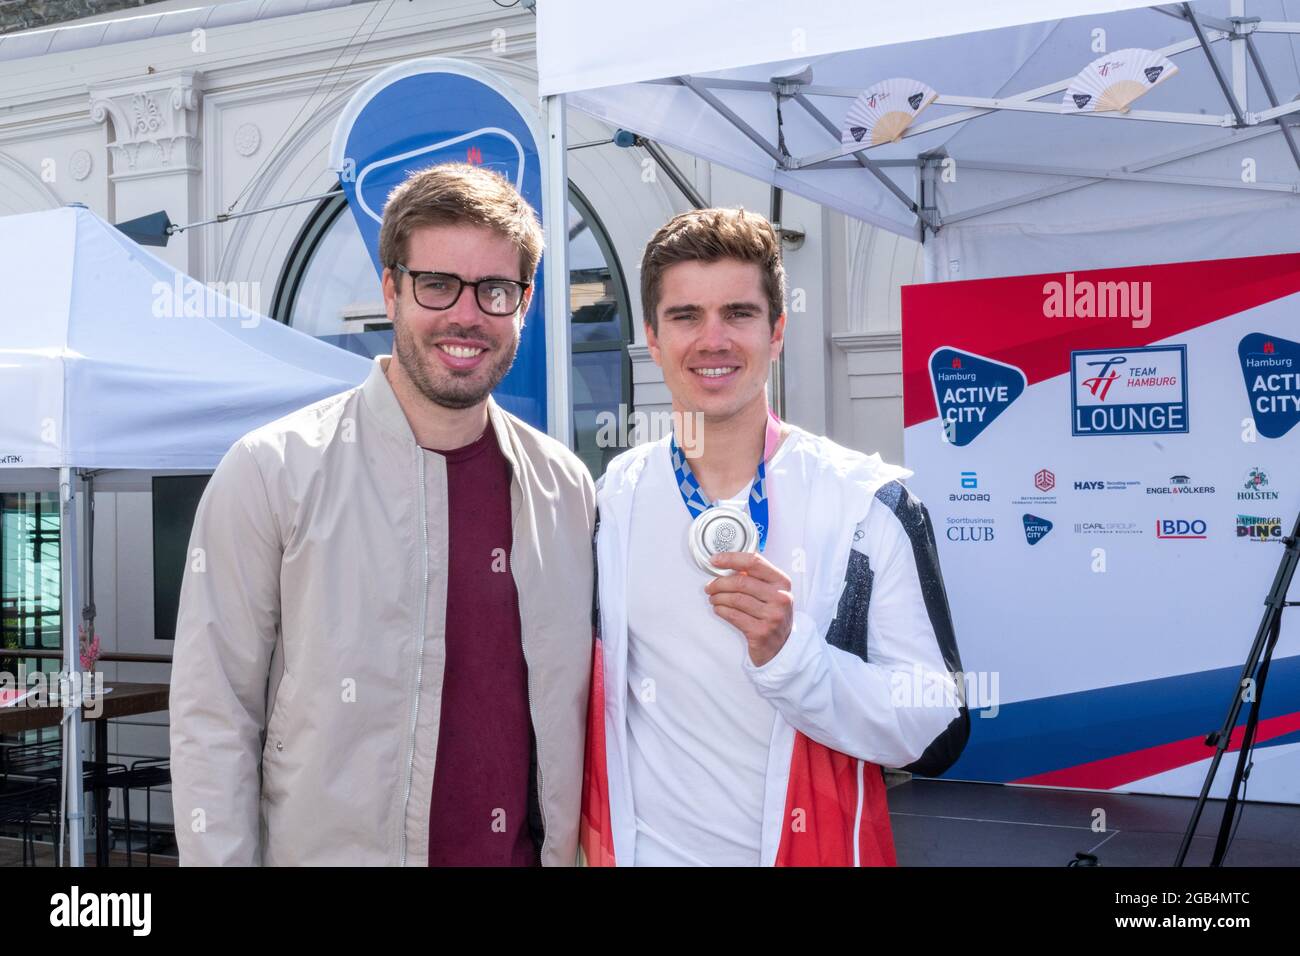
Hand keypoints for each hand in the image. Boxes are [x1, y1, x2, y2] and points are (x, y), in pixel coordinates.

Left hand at [705, 551, 793, 666]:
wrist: (782, 646)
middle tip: (710, 586)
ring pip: (735, 599)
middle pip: (741, 582)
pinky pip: (734, 616)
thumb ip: (755, 578)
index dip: (731, 559)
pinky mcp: (761, 632)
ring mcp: (772, 616)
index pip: (754, 562)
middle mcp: (780, 597)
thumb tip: (726, 566)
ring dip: (718, 597)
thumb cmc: (773, 614)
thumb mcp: (771, 592)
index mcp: (782, 582)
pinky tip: (718, 609)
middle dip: (719, 583)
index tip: (715, 560)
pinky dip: (721, 610)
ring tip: (713, 598)